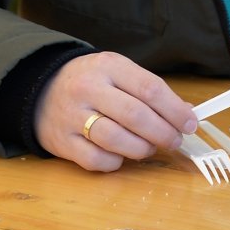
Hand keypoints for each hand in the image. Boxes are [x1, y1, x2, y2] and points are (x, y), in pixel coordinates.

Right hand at [36, 51, 199, 171]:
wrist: (39, 88)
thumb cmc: (92, 82)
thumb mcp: (119, 73)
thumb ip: (150, 91)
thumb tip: (186, 113)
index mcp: (109, 66)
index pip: (150, 89)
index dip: (176, 110)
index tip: (190, 124)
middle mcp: (88, 89)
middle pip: (136, 116)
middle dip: (163, 133)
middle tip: (174, 140)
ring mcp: (72, 116)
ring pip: (116, 139)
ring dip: (142, 149)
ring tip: (150, 147)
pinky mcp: (61, 142)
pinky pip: (96, 160)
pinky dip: (116, 162)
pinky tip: (122, 156)